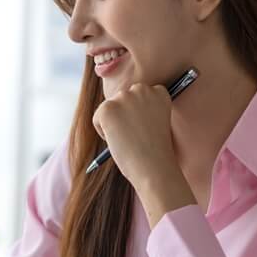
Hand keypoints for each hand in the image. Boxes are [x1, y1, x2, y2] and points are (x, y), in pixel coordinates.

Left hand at [92, 82, 195, 226]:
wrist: (154, 166)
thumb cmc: (156, 152)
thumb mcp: (155, 123)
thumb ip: (143, 110)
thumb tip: (123, 111)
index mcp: (158, 92)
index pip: (140, 94)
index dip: (139, 113)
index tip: (144, 127)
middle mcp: (142, 90)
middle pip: (122, 98)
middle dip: (123, 116)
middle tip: (132, 136)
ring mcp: (124, 97)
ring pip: (110, 108)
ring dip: (114, 124)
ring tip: (129, 140)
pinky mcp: (108, 108)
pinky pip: (97, 118)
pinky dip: (103, 132)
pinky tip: (119, 141)